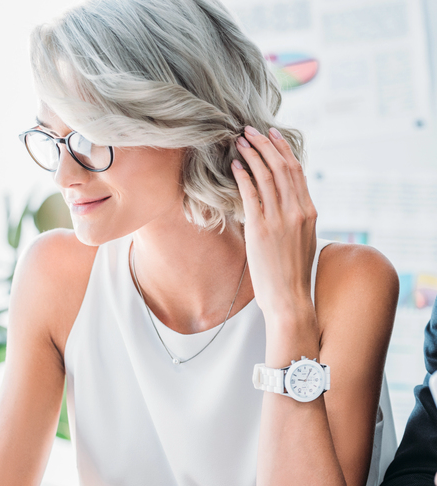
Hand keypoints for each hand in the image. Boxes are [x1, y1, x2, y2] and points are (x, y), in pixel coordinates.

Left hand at [231, 126, 317, 324]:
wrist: (290, 297)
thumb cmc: (292, 273)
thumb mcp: (301, 240)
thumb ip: (294, 218)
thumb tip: (281, 202)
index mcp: (309, 211)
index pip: (297, 172)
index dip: (283, 150)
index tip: (272, 135)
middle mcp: (297, 211)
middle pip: (282, 167)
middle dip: (266, 145)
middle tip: (251, 130)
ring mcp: (280, 220)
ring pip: (267, 177)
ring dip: (252, 155)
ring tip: (239, 141)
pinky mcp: (262, 230)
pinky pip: (252, 196)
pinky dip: (244, 177)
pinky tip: (235, 165)